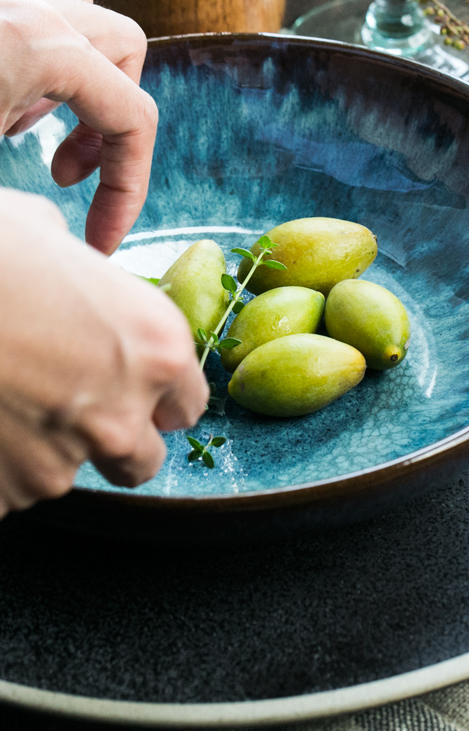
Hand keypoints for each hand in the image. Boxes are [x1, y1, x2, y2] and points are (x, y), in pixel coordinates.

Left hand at [0, 0, 156, 253]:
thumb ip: (23, 207)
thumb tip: (52, 233)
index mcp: (40, 45)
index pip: (134, 121)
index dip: (130, 191)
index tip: (104, 240)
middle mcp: (29, 4)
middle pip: (125, 52)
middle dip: (112, 123)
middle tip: (70, 174)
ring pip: (82, 15)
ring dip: (82, 78)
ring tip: (35, 126)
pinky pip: (32, 4)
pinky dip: (39, 50)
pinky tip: (3, 88)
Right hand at [0, 189, 208, 517]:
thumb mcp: (44, 235)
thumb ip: (87, 277)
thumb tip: (77, 275)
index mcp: (156, 349)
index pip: (188, 404)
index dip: (161, 398)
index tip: (135, 390)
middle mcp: (123, 416)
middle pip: (142, 459)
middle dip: (114, 439)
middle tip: (69, 407)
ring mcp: (58, 464)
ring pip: (65, 475)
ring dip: (42, 450)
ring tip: (2, 399)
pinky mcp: (1, 495)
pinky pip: (6, 489)